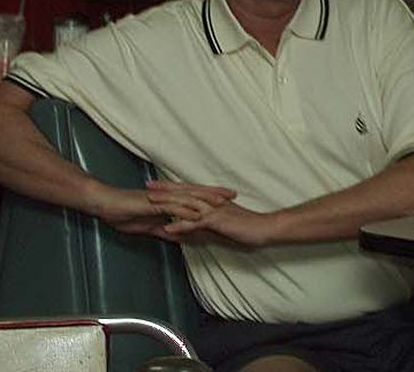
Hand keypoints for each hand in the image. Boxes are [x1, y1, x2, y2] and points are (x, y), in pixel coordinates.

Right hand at [88, 179, 235, 240]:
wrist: (104, 204)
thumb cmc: (122, 213)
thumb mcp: (147, 225)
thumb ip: (163, 229)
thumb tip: (176, 236)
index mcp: (168, 200)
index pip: (194, 196)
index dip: (210, 197)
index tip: (227, 199)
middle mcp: (167, 197)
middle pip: (195, 193)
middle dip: (215, 194)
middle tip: (234, 195)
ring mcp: (160, 200)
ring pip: (187, 198)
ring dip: (204, 200)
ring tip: (220, 202)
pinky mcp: (151, 205)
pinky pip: (171, 208)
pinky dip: (183, 211)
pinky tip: (194, 214)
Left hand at [146, 180, 277, 247]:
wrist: (266, 228)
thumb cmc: (249, 227)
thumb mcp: (226, 224)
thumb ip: (209, 224)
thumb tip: (193, 227)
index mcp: (215, 201)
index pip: (191, 191)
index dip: (173, 187)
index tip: (158, 185)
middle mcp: (213, 202)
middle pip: (186, 193)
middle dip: (165, 189)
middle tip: (148, 185)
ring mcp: (215, 210)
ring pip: (187, 204)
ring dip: (168, 203)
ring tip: (151, 202)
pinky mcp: (217, 221)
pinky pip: (196, 223)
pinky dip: (181, 225)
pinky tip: (167, 228)